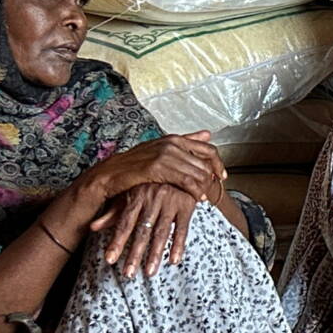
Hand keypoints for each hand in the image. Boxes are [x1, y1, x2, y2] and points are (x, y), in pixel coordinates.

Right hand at [72, 132, 223, 215]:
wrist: (110, 174)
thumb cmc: (135, 165)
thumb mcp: (161, 150)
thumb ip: (186, 141)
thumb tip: (208, 134)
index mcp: (174, 139)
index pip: (209, 149)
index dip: (219, 164)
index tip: (222, 177)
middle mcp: (171, 144)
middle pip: (205, 164)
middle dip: (212, 180)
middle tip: (213, 191)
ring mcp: (164, 155)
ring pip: (198, 173)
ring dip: (204, 187)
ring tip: (204, 197)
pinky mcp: (157, 168)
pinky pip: (186, 181)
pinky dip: (195, 191)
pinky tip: (197, 199)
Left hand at [88, 183, 199, 276]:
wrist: (182, 163)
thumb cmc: (152, 182)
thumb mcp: (131, 194)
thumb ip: (113, 213)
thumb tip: (92, 227)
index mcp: (136, 197)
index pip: (124, 224)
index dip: (117, 242)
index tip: (110, 260)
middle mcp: (152, 199)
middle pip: (142, 232)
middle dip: (135, 254)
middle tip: (128, 274)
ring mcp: (170, 202)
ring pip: (161, 233)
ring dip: (155, 254)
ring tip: (150, 273)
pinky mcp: (187, 205)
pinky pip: (183, 228)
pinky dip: (179, 245)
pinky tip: (174, 260)